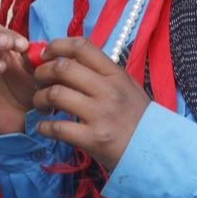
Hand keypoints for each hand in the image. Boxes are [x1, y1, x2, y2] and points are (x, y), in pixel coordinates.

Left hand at [32, 37, 151, 170]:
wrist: (158, 152)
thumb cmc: (139, 118)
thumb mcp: (126, 87)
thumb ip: (101, 73)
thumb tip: (69, 60)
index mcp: (115, 74)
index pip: (82, 47)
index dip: (58, 45)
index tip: (46, 54)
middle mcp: (108, 90)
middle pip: (63, 68)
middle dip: (42, 73)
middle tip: (39, 82)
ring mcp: (101, 115)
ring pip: (56, 94)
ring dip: (40, 99)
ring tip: (41, 105)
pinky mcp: (94, 139)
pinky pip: (58, 128)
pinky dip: (43, 127)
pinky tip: (43, 128)